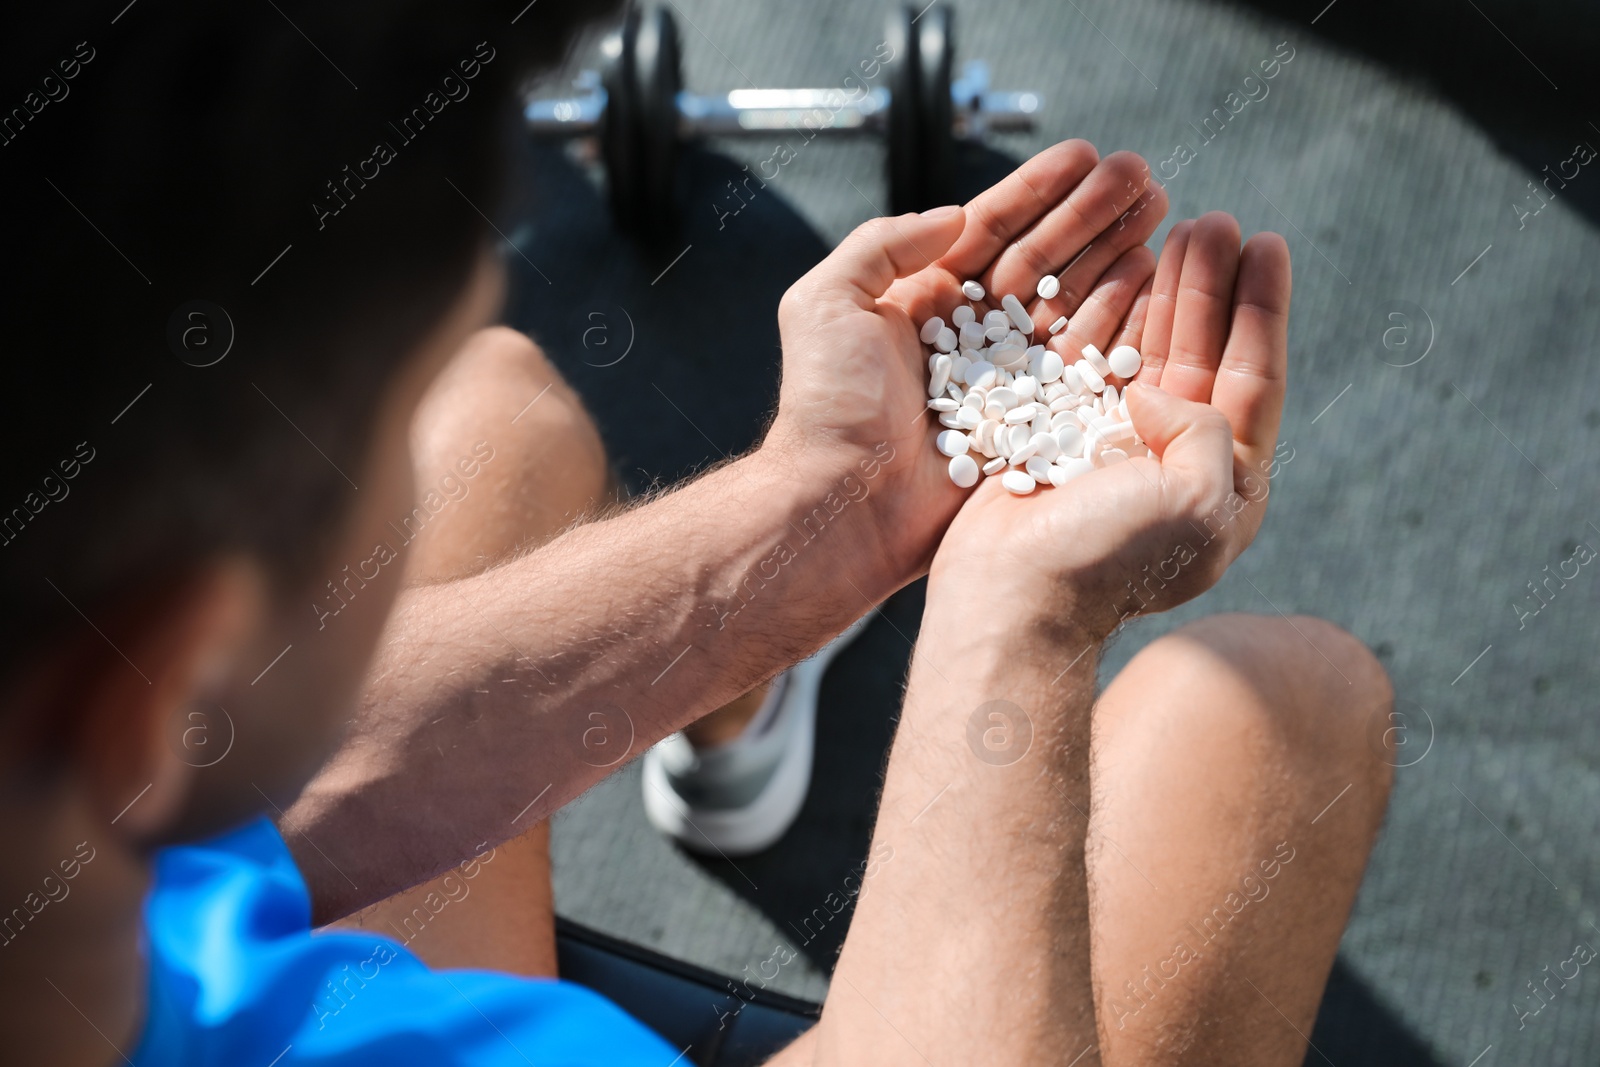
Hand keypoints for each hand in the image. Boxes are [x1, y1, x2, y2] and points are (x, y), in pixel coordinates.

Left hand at [760, 141, 1167, 585]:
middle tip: (1142, 172)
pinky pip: (1086, 360)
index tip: (1085, 153)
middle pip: (1043, 257)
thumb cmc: (829, 403)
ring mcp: (1007, 376)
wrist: (846, 499)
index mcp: (925, 300)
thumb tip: (955, 215)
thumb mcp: (828, 302)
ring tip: (1159, 211)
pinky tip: (1151, 276)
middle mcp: (971, 334)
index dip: (1039, 190)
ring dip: (1116, 252)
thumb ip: (884, 245)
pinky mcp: (1035, 420)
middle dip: (1093, 213)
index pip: (992, 229)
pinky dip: (1121, 318)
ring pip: (1073, 300)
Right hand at [929, 212, 1291, 638]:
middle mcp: (1178, 462)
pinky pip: (1098, 363)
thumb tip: (1153, 391)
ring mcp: (1121, 449)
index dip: (1262, 308)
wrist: (1010, 596)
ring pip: (1155, 351)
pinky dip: (1113, 316)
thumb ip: (1204, 430)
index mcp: (1225, 485)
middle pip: (1207, 352)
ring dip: (1169, 291)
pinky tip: (1123, 275)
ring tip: (1178, 230)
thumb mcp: (1196, 500)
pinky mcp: (1065, 439)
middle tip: (1216, 220)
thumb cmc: (1104, 562)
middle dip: (1214, 284)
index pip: (1255, 377)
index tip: (1266, 243)